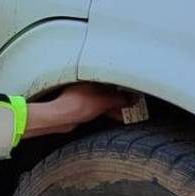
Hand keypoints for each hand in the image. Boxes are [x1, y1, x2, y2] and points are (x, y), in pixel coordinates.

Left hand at [23, 83, 137, 138]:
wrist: (60, 118)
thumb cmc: (74, 105)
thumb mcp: (104, 102)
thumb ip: (119, 100)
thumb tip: (131, 100)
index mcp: (93, 77)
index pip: (114, 79)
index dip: (125, 87)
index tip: (134, 94)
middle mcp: (89, 84)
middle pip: (110, 89)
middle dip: (121, 97)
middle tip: (132, 104)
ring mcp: (85, 95)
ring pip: (105, 99)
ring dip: (116, 105)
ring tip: (126, 111)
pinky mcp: (82, 106)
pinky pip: (100, 107)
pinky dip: (108, 111)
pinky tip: (115, 116)